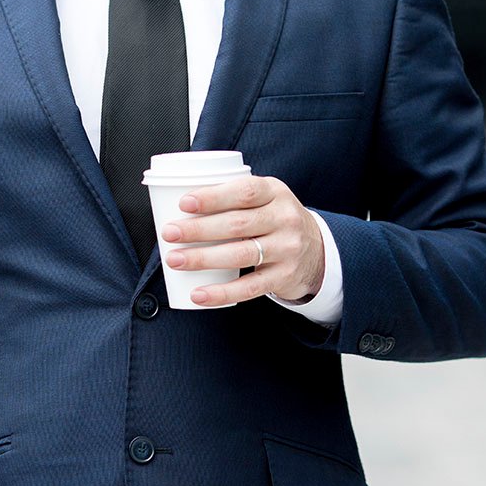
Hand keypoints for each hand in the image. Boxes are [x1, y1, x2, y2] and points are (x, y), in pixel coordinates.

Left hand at [160, 175, 324, 307]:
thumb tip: (179, 202)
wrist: (317, 249)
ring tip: (175, 260)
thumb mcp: (265, 197)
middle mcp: (284, 219)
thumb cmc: (274, 218)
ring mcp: (287, 249)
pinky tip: (198, 294)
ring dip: (203, 258)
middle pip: (237, 224)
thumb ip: (234, 195)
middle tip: (169, 233)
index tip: (184, 203)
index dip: (213, 197)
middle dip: (199, 230)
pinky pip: (249, 287)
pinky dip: (221, 292)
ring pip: (241, 254)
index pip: (245, 191)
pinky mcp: (284, 276)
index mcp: (275, 192)